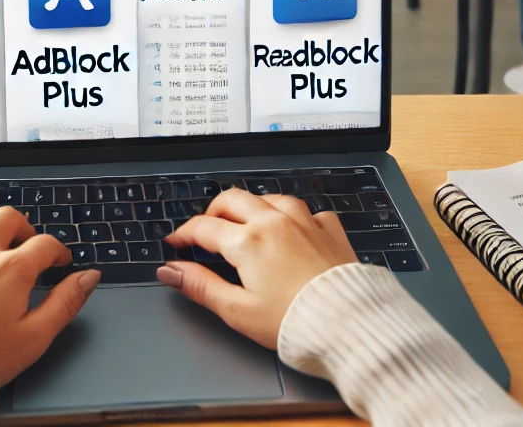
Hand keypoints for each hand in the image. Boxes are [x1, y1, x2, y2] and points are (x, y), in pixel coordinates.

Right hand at [157, 190, 356, 348]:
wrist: (350, 325)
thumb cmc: (295, 322)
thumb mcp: (238, 311)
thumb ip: (201, 286)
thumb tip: (172, 271)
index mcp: (248, 240)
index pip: (204, 227)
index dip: (184, 234)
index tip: (175, 242)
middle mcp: (274, 221)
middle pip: (232, 199)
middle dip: (213, 211)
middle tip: (205, 229)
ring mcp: (304, 221)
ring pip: (268, 197)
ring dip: (252, 206)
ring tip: (246, 223)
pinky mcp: (329, 229)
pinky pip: (307, 210)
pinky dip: (294, 216)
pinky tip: (293, 228)